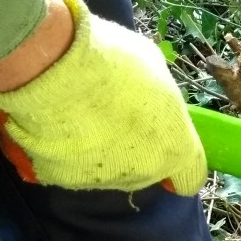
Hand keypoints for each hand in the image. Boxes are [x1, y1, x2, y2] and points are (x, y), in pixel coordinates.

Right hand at [0, 0, 205, 194]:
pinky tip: (53, 124)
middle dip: (135, 149)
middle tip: (113, 115)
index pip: (190, 177)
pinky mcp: (62, 179)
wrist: (50, 66)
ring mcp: (103, 180)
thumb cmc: (113, 60)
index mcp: (176, 148)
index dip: (181, 167)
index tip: (168, 152)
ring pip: (108, 170)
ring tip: (79, 115)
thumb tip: (153, 97)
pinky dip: (64, 152)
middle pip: (147, 170)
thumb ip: (160, 95)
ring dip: (100, 151)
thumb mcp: (152, 66)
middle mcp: (144, 173)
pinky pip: (68, 167)